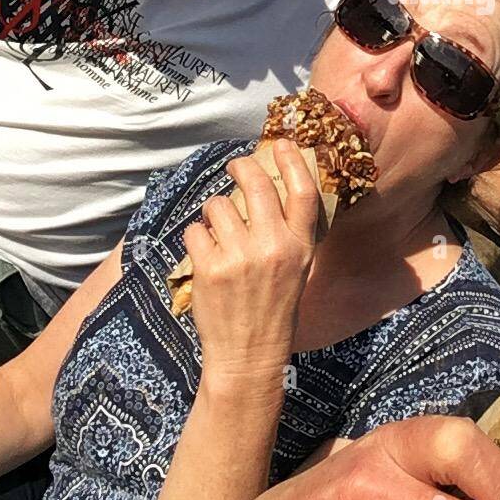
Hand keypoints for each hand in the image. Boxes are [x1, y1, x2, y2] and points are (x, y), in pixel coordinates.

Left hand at [182, 140, 319, 395]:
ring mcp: (240, 256)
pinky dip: (196, 239)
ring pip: (218, 206)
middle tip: (235, 167)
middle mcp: (273, 246)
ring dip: (214, 214)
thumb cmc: (273, 309)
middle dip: (242, 168)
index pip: (303, 191)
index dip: (294, 161)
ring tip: (219, 234)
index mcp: (300, 246)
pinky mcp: (210, 267)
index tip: (282, 144)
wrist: (248, 355)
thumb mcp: (296, 269)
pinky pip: (195, 231)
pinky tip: (206, 257)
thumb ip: (286, 232)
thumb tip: (268, 190)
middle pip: (257, 184)